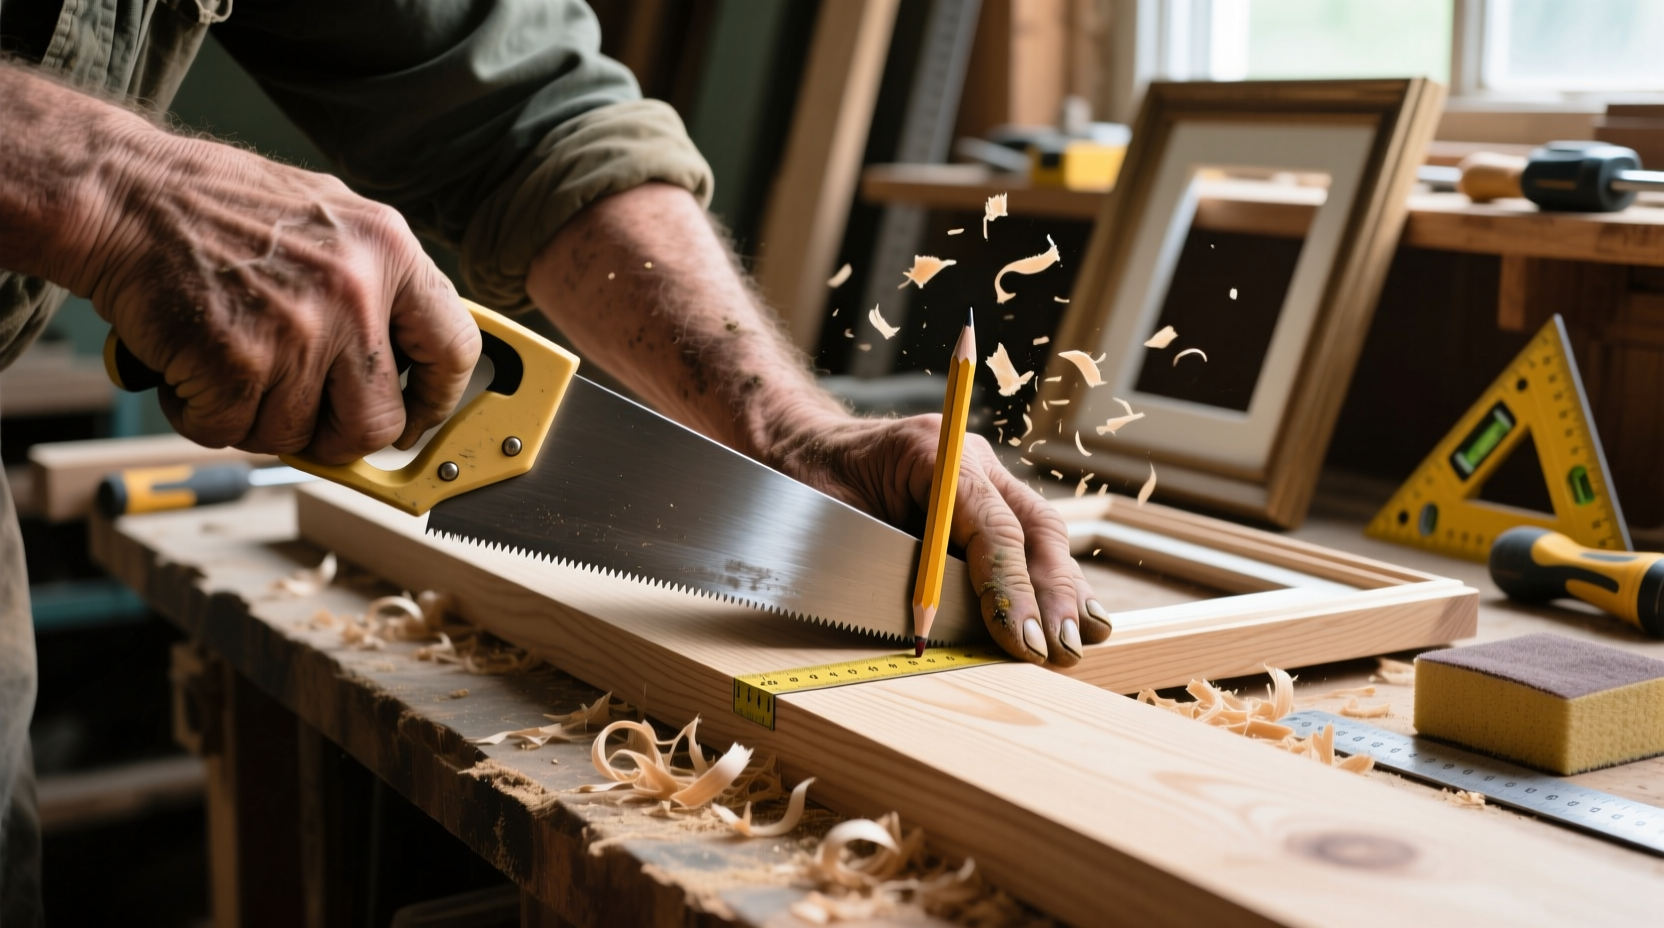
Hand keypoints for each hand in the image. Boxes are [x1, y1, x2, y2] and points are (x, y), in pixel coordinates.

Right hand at [72, 123, 478, 461]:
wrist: (123, 193)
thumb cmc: (214, 205)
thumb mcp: (328, 218)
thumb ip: (376, 282)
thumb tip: (405, 361)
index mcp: (389, 249)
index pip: (454, 349)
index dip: (437, 399)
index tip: (416, 416)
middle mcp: (356, 292)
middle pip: (377, 421)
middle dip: (338, 435)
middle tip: (305, 415)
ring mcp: (299, 331)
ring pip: (296, 434)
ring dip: (256, 417)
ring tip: (228, 363)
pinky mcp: (238, 364)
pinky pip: (232, 429)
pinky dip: (202, 413)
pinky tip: (190, 366)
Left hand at [769, 414, 1111, 666]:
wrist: (798, 448)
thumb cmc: (803, 485)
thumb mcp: (829, 525)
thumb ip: (889, 565)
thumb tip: (937, 625)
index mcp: (933, 451)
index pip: (993, 526)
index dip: (1011, 590)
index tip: (1024, 641)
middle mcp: (969, 459)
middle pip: (1032, 527)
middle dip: (1052, 594)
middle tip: (1062, 650)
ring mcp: (982, 477)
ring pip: (1040, 533)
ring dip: (1064, 590)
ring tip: (1086, 638)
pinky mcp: (983, 502)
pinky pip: (1026, 540)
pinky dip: (1048, 581)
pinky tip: (1074, 617)